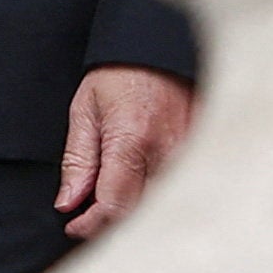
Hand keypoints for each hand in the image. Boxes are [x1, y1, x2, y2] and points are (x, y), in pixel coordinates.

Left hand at [56, 65, 195, 240]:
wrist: (158, 46)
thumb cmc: (119, 75)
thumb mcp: (85, 112)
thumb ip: (77, 162)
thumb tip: (68, 203)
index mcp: (131, 141)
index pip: (113, 206)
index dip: (90, 225)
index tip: (74, 225)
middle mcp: (166, 150)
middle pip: (139, 212)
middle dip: (110, 223)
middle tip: (89, 215)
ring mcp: (190, 151)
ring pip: (161, 203)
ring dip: (134, 211)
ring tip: (113, 200)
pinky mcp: (204, 148)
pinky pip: (180, 186)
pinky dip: (158, 195)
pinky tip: (142, 187)